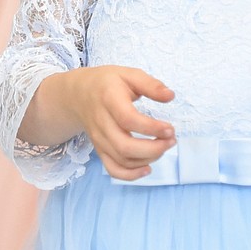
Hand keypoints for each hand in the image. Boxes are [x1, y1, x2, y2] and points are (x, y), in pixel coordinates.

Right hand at [61, 66, 176, 180]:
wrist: (79, 94)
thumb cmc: (108, 83)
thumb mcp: (129, 74)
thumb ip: (150, 85)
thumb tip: (171, 96)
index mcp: (109, 99)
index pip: (128, 119)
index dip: (151, 128)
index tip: (170, 128)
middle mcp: (101, 122)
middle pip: (124, 146)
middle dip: (153, 148)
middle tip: (171, 140)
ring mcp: (99, 139)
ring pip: (121, 160)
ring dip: (147, 159)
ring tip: (164, 147)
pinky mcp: (100, 150)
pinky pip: (113, 169)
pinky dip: (131, 175)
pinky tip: (147, 168)